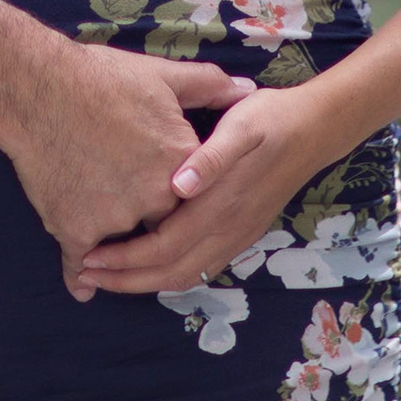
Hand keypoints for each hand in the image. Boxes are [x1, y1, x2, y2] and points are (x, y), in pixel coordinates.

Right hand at [0, 41, 254, 299]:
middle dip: (147, 220)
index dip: (179, 190)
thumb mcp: (162, 75)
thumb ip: (208, 86)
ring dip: (114, 250)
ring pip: (122, 244)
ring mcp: (117, 217)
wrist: (39, 88)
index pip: (193, 193)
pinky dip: (80, 276)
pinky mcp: (77, 228)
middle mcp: (156, 197)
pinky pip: (81, 262)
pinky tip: (83, 287)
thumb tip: (246, 90)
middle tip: (129, 209)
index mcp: (182, 163)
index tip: (166, 188)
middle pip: (161, 221)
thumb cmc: (100, 77)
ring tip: (102, 245)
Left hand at [73, 87, 346, 299]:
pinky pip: (201, 267)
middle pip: (170, 272)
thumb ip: (210, 158)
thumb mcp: (241, 126)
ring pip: (186, 275)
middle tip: (85, 274)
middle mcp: (228, 229)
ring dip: (145, 282)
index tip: (88, 257)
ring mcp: (237, 235)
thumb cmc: (270, 119)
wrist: (316, 129)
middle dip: (125, 279)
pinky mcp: (242, 232)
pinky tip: (150, 265)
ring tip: (108, 276)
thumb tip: (178, 185)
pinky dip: (169, 274)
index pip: (163, 248)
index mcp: (220, 206)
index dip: (124, 259)